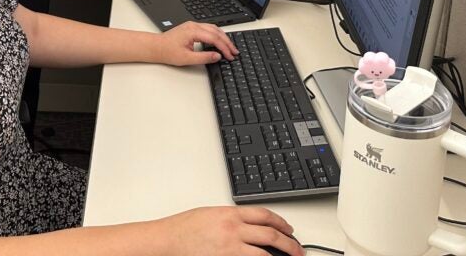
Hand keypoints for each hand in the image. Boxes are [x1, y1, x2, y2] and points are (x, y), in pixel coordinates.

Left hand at [155, 21, 237, 66]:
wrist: (156, 47)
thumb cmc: (167, 52)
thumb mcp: (186, 58)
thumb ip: (204, 57)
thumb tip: (217, 56)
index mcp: (193, 31)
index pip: (214, 38)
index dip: (224, 48)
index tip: (230, 56)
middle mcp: (194, 25)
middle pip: (216, 32)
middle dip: (227, 42)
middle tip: (235, 52)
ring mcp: (193, 25)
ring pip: (214, 28)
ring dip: (223, 37)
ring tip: (230, 47)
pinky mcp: (192, 28)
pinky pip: (208, 29)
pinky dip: (217, 35)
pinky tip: (220, 41)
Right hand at [161, 205, 302, 255]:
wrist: (167, 241)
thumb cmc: (184, 228)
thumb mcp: (211, 214)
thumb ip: (232, 219)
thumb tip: (251, 226)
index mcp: (230, 214)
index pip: (265, 215)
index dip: (282, 222)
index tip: (289, 229)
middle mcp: (233, 230)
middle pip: (271, 234)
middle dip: (289, 244)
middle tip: (298, 250)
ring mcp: (231, 248)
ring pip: (265, 254)